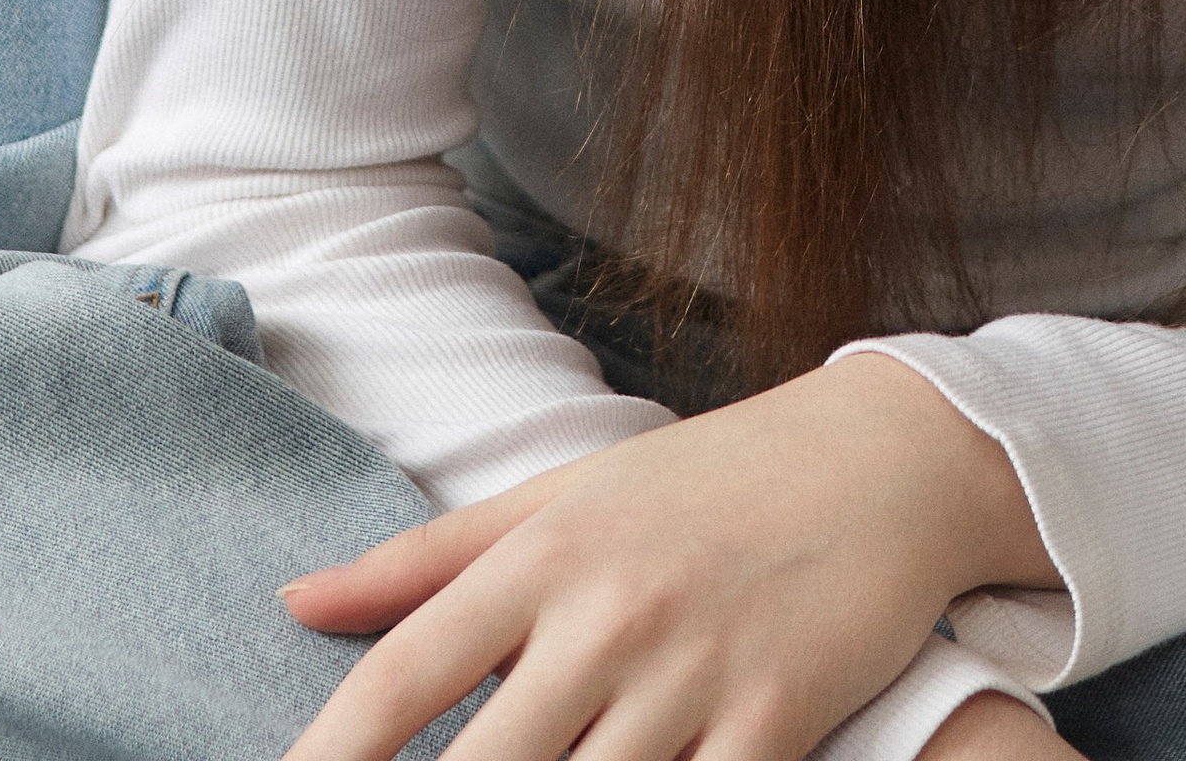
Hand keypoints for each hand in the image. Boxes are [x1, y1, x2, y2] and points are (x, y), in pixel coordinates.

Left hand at [277, 350, 1054, 760]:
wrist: (890, 456)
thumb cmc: (714, 476)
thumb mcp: (568, 491)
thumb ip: (431, 557)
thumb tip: (295, 602)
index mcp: (548, 551)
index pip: (404, 674)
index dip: (327, 755)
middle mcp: (610, 611)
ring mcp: (695, 672)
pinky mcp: (777, 719)